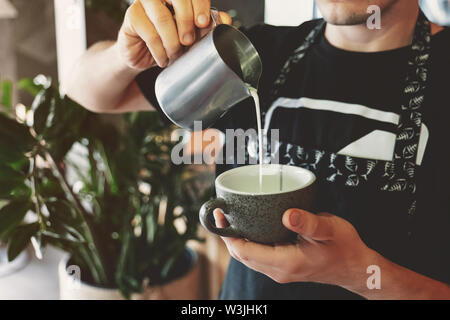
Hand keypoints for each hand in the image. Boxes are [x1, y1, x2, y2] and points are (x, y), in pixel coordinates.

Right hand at [117, 0, 231, 69]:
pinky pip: (149, 33)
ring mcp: (144, 3)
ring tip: (176, 54)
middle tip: (189, 41)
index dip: (200, 5)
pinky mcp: (132, 16)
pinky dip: (159, 51)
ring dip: (172, 42)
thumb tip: (226, 20)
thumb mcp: (192, 36)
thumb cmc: (169, 42)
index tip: (204, 24)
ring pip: (162, 18)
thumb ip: (208, 26)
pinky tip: (164, 59)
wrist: (144, 57)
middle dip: (187, 21)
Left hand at [213, 208, 376, 287]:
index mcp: (286, 262)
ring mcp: (280, 270)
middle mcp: (278, 270)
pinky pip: (257, 256)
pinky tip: (249, 228)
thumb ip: (308, 223)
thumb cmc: (344, 247)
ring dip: (236, 239)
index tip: (220, 214)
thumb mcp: (329, 229)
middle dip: (228, 235)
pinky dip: (248, 243)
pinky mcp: (283, 266)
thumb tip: (287, 215)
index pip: (244, 251)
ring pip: (248, 257)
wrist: (355, 267)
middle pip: (241, 255)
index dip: (228, 234)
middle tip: (221, 212)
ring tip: (230, 218)